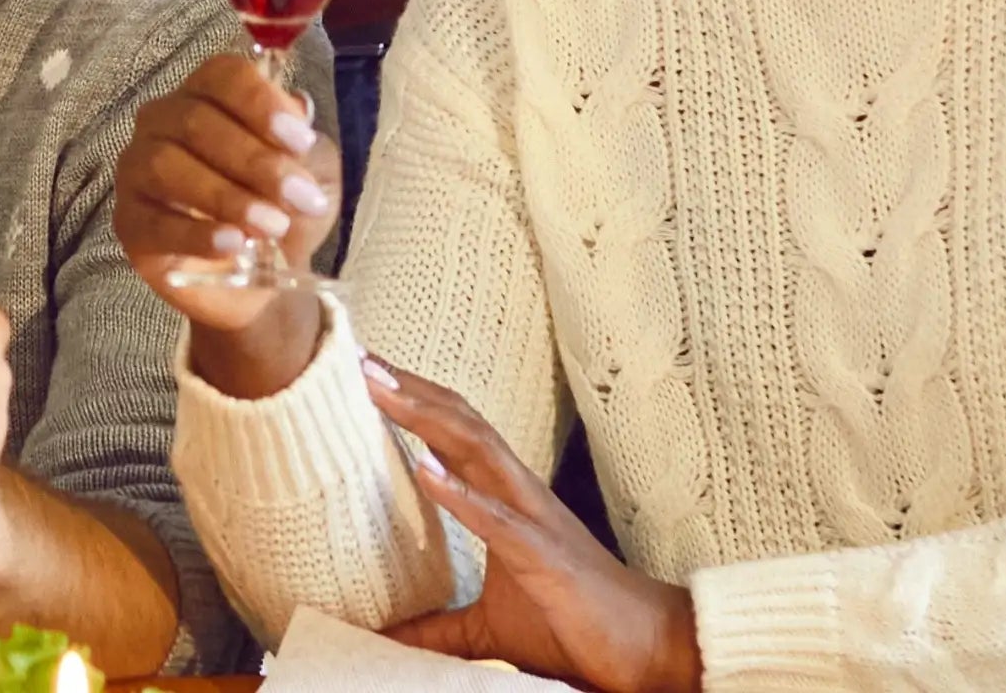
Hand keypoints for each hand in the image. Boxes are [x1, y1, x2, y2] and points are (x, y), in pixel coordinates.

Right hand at [116, 55, 343, 383]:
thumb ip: (302, 144)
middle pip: (196, 120)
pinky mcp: (129, 222)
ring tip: (272, 226)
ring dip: (226, 196)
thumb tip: (297, 113)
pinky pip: (154, 221)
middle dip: (257, 161)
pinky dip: (196, 233)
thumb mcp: (307, 172)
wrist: (260, 278)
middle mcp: (163, 121)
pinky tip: (234, 244)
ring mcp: (137, 169)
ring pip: (167, 164)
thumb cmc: (278, 206)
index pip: (222, 77)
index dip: (260, 103)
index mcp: (206, 95)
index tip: (301, 142)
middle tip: (302, 198)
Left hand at [363, 355, 701, 692]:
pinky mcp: (545, 557)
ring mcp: (534, 520)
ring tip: (380, 390)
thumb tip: (386, 640)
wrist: (646, 646)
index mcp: (506, 501)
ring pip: (477, 450)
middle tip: (359, 358)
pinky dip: (461, 492)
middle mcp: (519, 496)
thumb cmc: (573, 626)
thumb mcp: (490, 630)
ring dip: (426, 418)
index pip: (454, 436)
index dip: (413, 401)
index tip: (364, 372)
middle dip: (411, 390)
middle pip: (461, 425)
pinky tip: (425, 469)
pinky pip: (499, 519)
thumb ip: (438, 629)